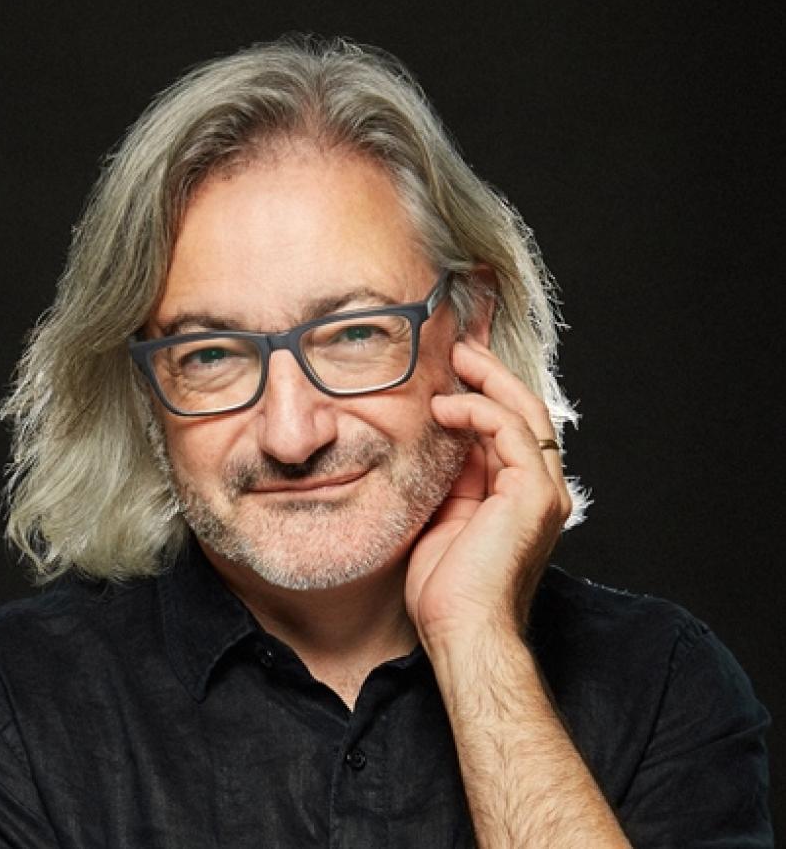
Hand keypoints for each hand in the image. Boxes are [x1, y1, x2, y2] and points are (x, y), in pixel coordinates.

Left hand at [405, 338, 571, 648]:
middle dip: (491, 375)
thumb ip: (451, 476)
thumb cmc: (446, 587)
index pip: (510, 427)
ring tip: (456, 358)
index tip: (456, 365)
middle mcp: (539, 489)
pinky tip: (445, 407)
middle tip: (460, 347)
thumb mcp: (442, 515)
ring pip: (523, 413)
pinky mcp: (533, 495)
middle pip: (524, 412)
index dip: (486, 392)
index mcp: (519, 495)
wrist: (461, 631)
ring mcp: (542, 491)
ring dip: (487, 380)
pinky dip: (479, 411)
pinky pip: (510, 432)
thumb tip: (436, 438)